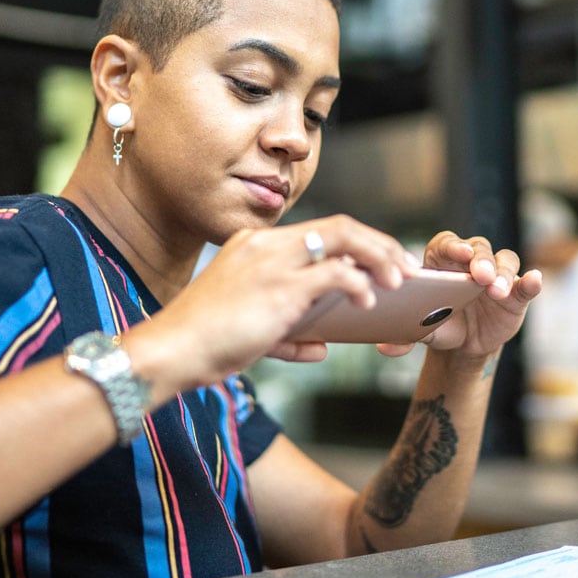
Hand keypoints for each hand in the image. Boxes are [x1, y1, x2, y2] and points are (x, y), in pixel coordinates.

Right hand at [140, 215, 417, 387]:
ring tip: (401, 280)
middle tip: (407, 266)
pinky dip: (360, 284)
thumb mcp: (250, 329)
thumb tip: (324, 347)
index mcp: (255, 244)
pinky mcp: (279, 286)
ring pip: (344, 239)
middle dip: (379, 244)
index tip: (383, 260)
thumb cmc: (203, 343)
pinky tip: (369, 303)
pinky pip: (335, 274)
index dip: (358, 242)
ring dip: (380, 258)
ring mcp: (272, 261)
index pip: (320, 229)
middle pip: (340, 225)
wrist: (170, 351)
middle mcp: (265, 243)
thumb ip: (289, 334)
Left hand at [378, 231, 541, 359]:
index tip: (458, 252)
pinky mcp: (516, 291)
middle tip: (478, 275)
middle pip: (479, 248)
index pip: (447, 242)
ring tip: (496, 290)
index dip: (453, 244)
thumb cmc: (439, 325)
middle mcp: (471, 262)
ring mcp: (496, 274)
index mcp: (443, 261)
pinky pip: (525, 282)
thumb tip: (384, 347)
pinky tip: (533, 281)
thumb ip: (404, 335)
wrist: (463, 344)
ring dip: (501, 272)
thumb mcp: (421, 330)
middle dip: (480, 260)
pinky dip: (531, 281)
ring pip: (503, 261)